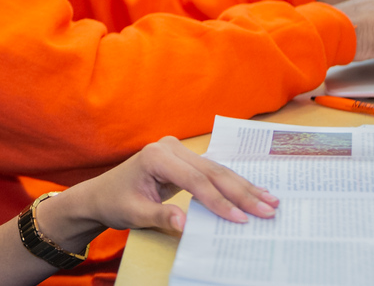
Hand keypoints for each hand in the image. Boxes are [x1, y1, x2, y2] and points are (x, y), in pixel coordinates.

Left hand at [38, 137, 277, 250]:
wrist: (102, 194)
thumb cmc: (116, 203)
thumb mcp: (136, 213)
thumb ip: (161, 217)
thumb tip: (185, 225)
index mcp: (156, 156)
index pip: (195, 180)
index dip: (219, 201)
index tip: (240, 219)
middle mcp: (169, 147)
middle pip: (211, 171)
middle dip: (241, 193)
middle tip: (269, 209)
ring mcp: (177, 150)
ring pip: (216, 170)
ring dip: (243, 187)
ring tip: (270, 201)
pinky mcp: (183, 158)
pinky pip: (211, 172)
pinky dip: (232, 184)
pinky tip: (253, 193)